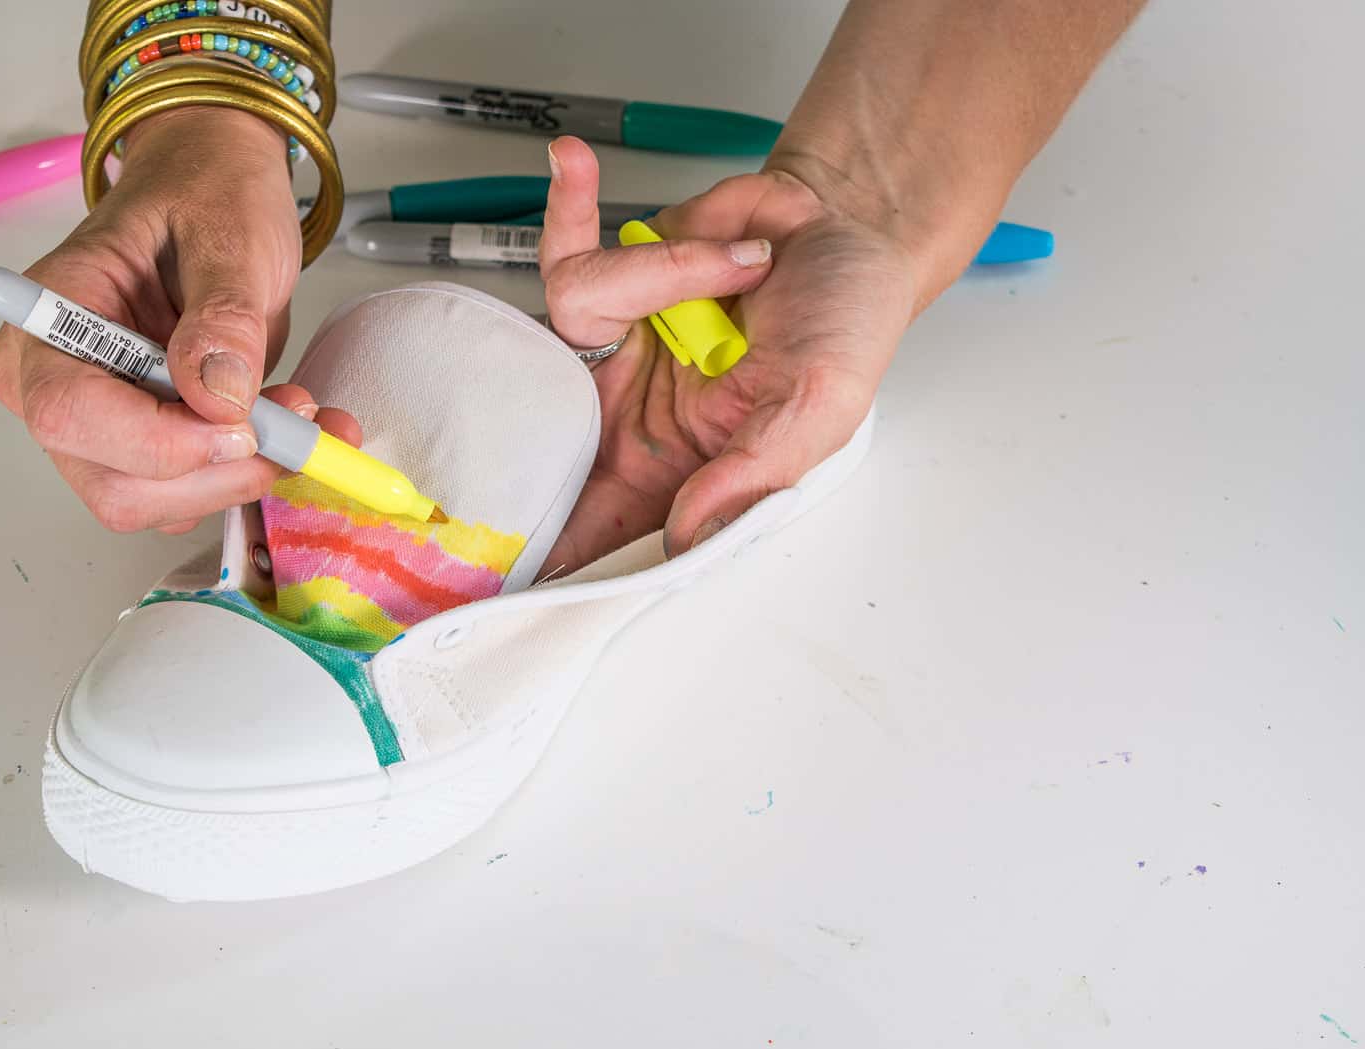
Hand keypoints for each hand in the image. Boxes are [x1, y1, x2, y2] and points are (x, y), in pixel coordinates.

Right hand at [0, 107, 360, 534]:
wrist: (216, 192)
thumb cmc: (206, 195)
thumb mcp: (227, 236)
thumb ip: (224, 316)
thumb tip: (219, 397)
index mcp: (46, 322)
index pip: (72, 415)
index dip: (163, 441)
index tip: (246, 422)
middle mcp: (51, 386)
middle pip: (117, 484)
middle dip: (218, 470)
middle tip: (298, 419)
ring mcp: (97, 426)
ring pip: (159, 504)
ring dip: (244, 475)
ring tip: (305, 414)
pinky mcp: (147, 446)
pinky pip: (194, 491)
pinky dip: (252, 473)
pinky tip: (294, 428)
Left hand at [537, 136, 915, 573]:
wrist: (850, 224)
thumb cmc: (847, 323)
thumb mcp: (821, 410)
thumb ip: (752, 473)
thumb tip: (684, 534)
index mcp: (679, 461)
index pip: (602, 520)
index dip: (557, 542)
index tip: (514, 568)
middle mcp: (635, 404)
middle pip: (550, 423)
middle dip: (532, 422)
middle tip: (540, 422)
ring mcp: (619, 334)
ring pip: (576, 308)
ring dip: (667, 268)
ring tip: (746, 258)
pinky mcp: (615, 266)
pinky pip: (572, 239)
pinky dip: (574, 201)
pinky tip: (574, 164)